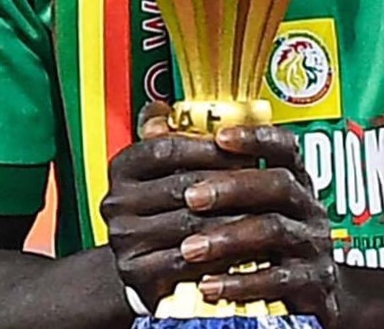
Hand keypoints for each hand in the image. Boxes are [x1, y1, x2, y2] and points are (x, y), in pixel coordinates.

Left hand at [100, 103, 339, 326]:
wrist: (301, 296)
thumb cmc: (258, 241)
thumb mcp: (237, 202)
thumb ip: (199, 163)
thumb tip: (153, 127)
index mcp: (292, 178)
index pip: (283, 145)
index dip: (255, 137)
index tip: (220, 136)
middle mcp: (307, 206)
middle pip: (278, 184)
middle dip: (232, 187)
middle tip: (191, 197)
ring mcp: (312, 244)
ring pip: (275, 230)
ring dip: (229, 237)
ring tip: (189, 248)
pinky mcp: (313, 284)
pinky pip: (278, 280)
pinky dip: (241, 283)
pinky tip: (208, 286)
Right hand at [102, 102, 254, 311]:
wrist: (144, 264)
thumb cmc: (164, 207)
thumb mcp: (162, 167)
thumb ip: (168, 134)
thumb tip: (167, 107)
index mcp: (122, 167)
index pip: (166, 148)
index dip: (208, 148)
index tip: (241, 148)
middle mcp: (117, 202)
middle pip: (183, 185)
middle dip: (229, 183)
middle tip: (266, 181)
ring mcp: (126, 240)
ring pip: (192, 225)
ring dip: (233, 220)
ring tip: (266, 214)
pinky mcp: (140, 275)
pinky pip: (191, 263)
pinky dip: (223, 256)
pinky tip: (248, 249)